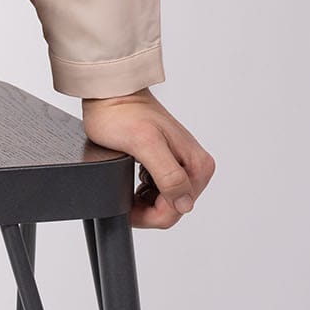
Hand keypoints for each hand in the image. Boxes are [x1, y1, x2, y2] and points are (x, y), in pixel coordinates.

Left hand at [79, 91, 214, 229]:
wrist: (111, 93)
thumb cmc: (123, 113)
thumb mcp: (145, 144)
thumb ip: (169, 175)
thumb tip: (185, 203)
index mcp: (197, 165)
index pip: (177, 210)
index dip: (149, 215)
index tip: (126, 207)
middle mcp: (196, 165)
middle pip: (172, 208)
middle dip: (146, 208)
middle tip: (124, 192)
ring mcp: (183, 164)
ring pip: (165, 202)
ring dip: (144, 199)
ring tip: (128, 180)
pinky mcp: (170, 161)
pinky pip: (160, 190)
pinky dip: (143, 191)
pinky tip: (133, 176)